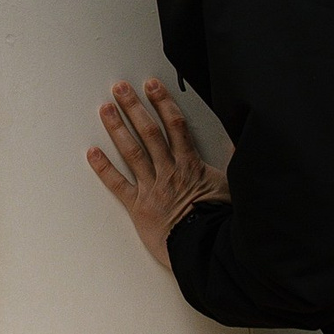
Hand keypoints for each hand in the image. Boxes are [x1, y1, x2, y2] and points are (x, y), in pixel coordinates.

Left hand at [88, 80, 227, 270]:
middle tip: (120, 88)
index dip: (163, 103)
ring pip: (132, 152)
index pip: (175, 125)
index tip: (152, 86)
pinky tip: (92, 153)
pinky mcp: (139, 208)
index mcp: (191, 164)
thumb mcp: (233, 186)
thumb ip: (234, 160)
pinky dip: (104, 168)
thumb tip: (241, 140)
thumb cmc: (220, 220)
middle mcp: (169, 170)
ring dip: (117, 129)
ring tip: (105, 109)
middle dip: (134, 107)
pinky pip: (118, 184)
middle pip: (149, 132)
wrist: (205, 247)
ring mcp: (152, 188)